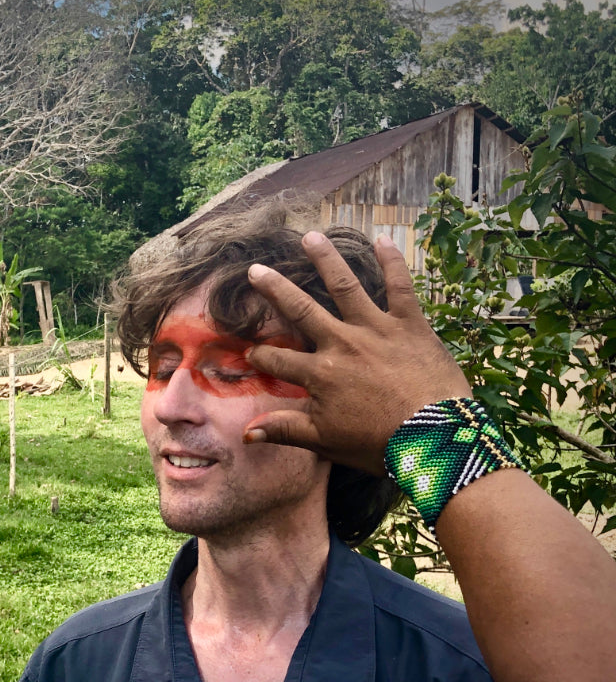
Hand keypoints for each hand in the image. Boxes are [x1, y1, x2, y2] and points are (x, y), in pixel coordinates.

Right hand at [243, 232, 470, 476]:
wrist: (435, 438)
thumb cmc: (377, 444)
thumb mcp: (324, 441)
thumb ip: (284, 430)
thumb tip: (246, 432)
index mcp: (320, 374)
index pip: (278, 360)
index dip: (260, 355)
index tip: (247, 351)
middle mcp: (342, 343)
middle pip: (301, 310)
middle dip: (275, 289)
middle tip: (255, 270)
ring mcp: (376, 329)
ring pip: (345, 286)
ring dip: (326, 260)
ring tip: (310, 238)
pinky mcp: (410, 324)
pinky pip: (400, 286)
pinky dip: (392, 262)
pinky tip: (383, 240)